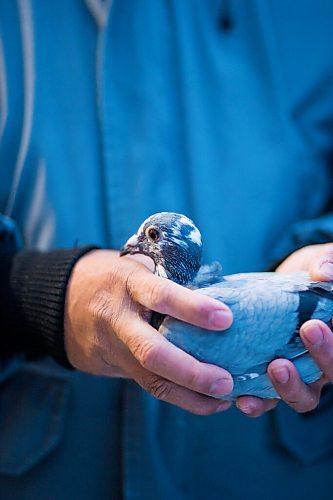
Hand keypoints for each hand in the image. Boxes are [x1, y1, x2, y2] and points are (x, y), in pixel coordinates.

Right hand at [64, 250, 233, 413]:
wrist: (65, 298)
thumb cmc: (117, 277)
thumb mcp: (139, 266)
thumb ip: (172, 279)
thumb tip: (221, 298)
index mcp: (128, 283)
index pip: (160, 295)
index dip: (192, 308)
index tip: (226, 318)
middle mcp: (118, 318)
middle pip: (151, 351)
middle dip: (190, 371)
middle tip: (226, 381)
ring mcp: (113, 346)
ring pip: (149, 378)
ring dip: (189, 395)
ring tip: (224, 399)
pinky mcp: (113, 366)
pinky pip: (147, 384)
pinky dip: (180, 397)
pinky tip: (207, 402)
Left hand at [236, 243, 332, 416]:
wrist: (277, 285)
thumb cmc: (308, 273)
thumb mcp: (320, 261)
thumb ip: (327, 262)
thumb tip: (324, 273)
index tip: (314, 324)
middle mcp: (322, 361)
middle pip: (330, 374)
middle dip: (322, 357)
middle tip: (307, 331)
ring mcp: (297, 373)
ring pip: (302, 395)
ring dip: (289, 388)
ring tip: (275, 368)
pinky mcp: (268, 378)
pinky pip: (266, 399)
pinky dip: (257, 402)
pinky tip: (242, 399)